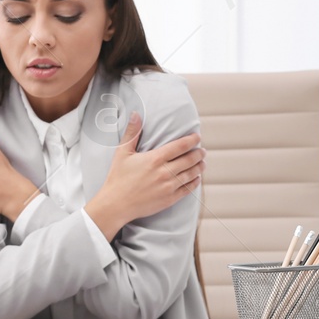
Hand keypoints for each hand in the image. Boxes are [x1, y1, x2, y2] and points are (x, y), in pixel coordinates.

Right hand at [84, 113, 205, 241]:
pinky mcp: (169, 199)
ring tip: (203, 163)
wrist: (116, 205)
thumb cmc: (117, 178)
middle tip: (202, 150)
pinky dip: (194, 182)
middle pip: (189, 159)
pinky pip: (187, 189)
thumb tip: (136, 114)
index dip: (192, 140)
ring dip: (199, 167)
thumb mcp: (122, 152)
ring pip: (191, 174)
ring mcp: (168, 187)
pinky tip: (197, 178)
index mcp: (155, 159)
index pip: (180, 146)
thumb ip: (132, 132)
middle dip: (199, 153)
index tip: (197, 137)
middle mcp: (164, 172)